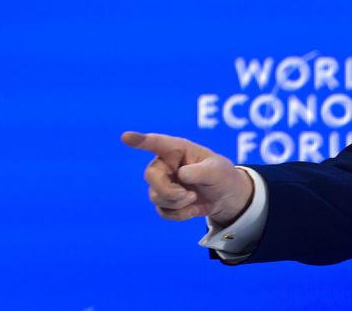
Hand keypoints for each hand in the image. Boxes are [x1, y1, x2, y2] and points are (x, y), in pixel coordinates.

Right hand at [122, 131, 253, 226]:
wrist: (226, 197)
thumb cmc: (221, 175)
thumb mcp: (217, 170)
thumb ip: (199, 171)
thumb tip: (181, 175)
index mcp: (178, 149)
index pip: (156, 143)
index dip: (140, 140)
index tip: (125, 136)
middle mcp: (166, 164)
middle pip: (150, 176)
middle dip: (168, 190)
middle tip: (188, 195)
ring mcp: (163, 182)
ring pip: (155, 196)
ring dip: (177, 203)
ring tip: (194, 198)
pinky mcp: (165, 200)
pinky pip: (162, 211)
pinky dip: (179, 214)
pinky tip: (192, 208)